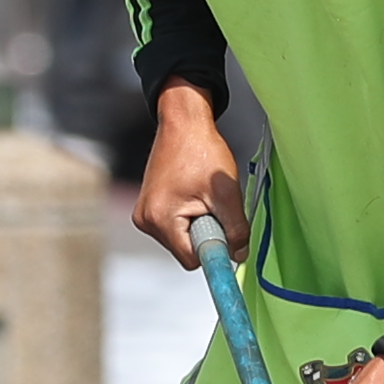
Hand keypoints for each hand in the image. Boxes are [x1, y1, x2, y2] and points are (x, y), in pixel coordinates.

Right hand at [132, 86, 247, 270]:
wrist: (184, 124)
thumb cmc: (201, 150)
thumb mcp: (226, 192)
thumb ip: (236, 228)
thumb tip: (239, 254)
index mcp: (160, 218)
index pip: (192, 259)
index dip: (213, 249)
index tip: (227, 236)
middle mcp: (145, 220)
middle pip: (185, 250)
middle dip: (205, 233)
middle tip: (212, 204)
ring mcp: (144, 214)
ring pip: (181, 240)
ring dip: (198, 225)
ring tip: (201, 196)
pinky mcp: (148, 208)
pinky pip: (175, 227)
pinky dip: (189, 217)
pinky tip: (193, 195)